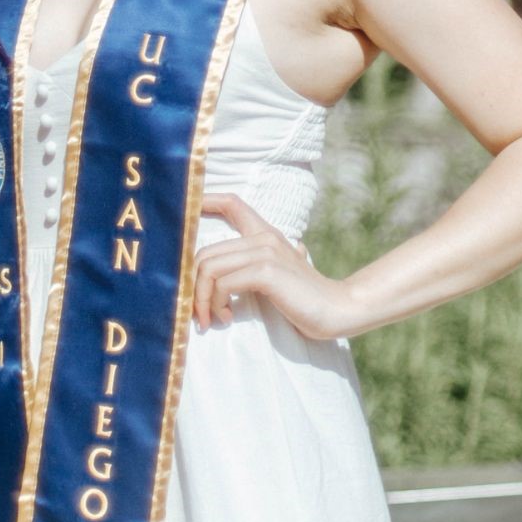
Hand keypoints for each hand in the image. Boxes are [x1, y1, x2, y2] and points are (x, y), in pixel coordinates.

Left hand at [194, 193, 354, 342]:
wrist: (337, 309)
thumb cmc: (305, 298)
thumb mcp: (280, 273)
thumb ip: (262, 266)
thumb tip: (240, 274)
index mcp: (265, 233)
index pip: (231, 203)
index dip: (205, 202)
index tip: (185, 214)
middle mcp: (262, 237)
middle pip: (204, 251)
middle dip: (192, 286)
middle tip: (198, 313)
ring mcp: (265, 251)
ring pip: (208, 267)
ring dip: (202, 299)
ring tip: (211, 319)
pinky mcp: (267, 271)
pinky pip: (223, 283)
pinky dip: (217, 304)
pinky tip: (227, 318)